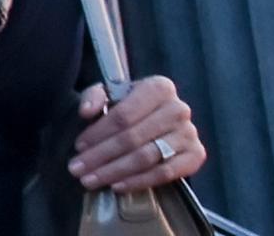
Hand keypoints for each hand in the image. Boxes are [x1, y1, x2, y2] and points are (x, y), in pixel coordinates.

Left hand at [71, 76, 204, 191]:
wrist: (158, 121)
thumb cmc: (130, 106)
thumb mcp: (110, 94)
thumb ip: (94, 96)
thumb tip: (86, 111)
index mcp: (159, 87)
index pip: (123, 115)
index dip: (98, 133)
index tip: (79, 147)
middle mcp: (178, 109)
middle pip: (132, 138)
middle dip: (101, 156)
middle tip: (78, 169)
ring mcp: (189, 133)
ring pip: (146, 157)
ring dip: (115, 171)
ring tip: (91, 180)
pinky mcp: (196, 155)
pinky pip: (165, 173)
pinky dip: (139, 181)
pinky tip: (117, 186)